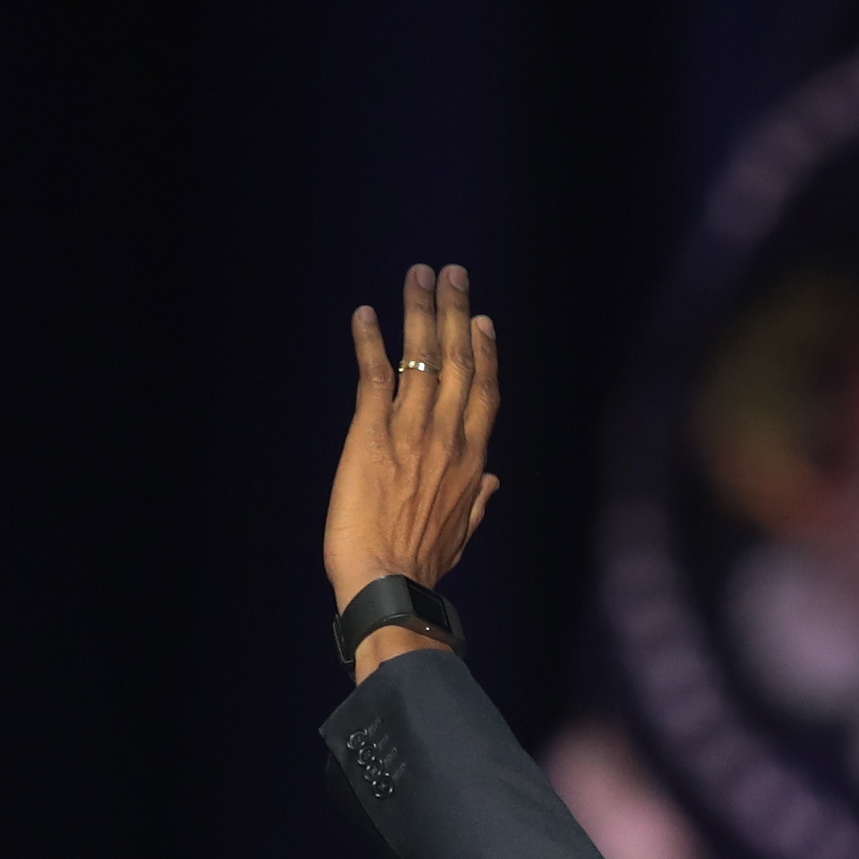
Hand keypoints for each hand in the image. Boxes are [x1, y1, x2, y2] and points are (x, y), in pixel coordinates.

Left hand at [326, 263, 501, 681]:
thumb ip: (478, 504)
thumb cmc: (423, 567)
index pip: (484, 393)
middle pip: (458, 361)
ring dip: (420, 312)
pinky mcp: (371, 434)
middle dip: (457, 313)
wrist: (389, 585)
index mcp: (473, 461)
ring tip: (420, 274)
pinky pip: (374, 377)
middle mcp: (447, 436)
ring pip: (422, 358)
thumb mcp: (461, 535)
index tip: (484, 321)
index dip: (486, 352)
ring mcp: (411, 431)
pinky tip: (365, 313)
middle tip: (455, 274)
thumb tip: (494, 484)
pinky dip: (369, 342)